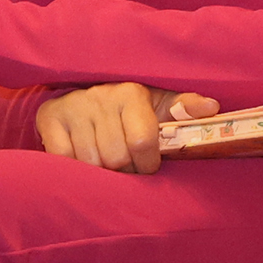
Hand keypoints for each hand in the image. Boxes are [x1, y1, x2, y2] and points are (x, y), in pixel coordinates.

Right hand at [31, 81, 220, 171]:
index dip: (148, 163)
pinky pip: (63, 159)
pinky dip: (74, 168)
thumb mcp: (159, 102)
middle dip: (124, 170)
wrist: (81, 90)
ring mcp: (73, 107)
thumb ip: (185, 106)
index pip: (143, 140)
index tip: (148, 166)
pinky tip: (84, 160)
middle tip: (125, 166)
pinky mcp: (50, 118)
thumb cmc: (130, 106)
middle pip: (116, 157)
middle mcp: (101, 97)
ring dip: (100, 172)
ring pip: (90, 162)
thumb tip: (212, 107)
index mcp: (131, 94)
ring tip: (106, 162)